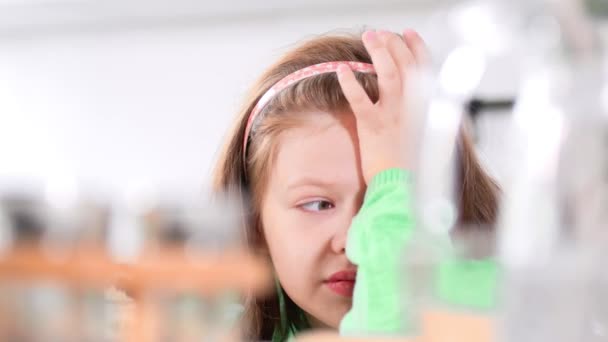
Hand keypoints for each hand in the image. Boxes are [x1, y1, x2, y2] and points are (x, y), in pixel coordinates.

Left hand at [337, 29, 428, 183]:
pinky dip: (351, 83)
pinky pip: (360, 99)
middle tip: (381, 34)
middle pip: (406, 65)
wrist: (404, 189)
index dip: (416, 48)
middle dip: (394, 44)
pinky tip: (342, 70)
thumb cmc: (413, 168)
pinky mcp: (373, 127)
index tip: (408, 34)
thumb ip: (422, 116)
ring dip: (378, 53)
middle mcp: (412, 108)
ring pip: (387, 75)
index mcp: (426, 109)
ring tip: (368, 38)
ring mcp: (393, 116)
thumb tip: (418, 102)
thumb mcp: (425, 138)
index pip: (425, 70)